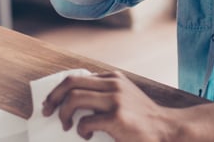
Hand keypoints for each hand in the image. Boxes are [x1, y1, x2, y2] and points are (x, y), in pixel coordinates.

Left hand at [41, 71, 180, 140]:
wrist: (166, 129)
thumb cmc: (142, 117)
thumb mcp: (125, 95)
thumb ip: (104, 92)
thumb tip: (73, 100)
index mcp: (113, 78)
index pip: (76, 77)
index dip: (57, 90)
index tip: (50, 103)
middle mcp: (113, 84)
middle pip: (70, 83)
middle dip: (53, 98)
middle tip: (47, 112)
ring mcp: (115, 99)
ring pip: (74, 99)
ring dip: (64, 114)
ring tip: (67, 126)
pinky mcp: (117, 117)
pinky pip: (86, 121)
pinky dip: (81, 130)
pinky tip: (87, 135)